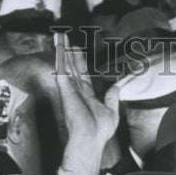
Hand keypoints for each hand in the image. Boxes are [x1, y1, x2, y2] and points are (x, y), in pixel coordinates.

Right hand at [55, 46, 120, 174]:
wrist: (90, 138)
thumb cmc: (99, 130)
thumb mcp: (111, 111)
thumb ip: (112, 97)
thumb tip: (117, 87)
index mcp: (87, 95)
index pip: (82, 74)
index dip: (79, 61)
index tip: (77, 50)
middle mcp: (76, 90)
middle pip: (72, 66)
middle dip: (69, 52)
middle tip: (66, 38)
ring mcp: (70, 89)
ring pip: (66, 65)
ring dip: (62, 50)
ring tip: (59, 36)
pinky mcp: (66, 89)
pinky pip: (62, 69)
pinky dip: (60, 57)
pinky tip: (59, 46)